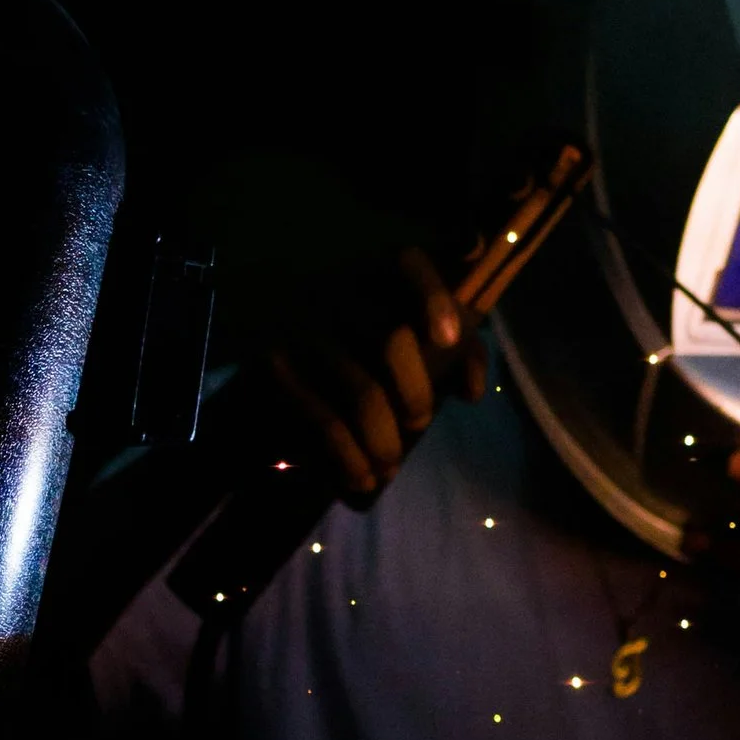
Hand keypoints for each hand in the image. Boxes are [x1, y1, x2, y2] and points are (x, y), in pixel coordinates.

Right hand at [260, 246, 489, 503]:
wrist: (268, 377)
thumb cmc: (355, 353)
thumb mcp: (405, 344)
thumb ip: (454, 354)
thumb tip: (470, 389)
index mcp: (372, 275)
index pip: (406, 261)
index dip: (433, 295)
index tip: (449, 339)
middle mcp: (334, 289)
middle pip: (391, 337)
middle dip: (416, 392)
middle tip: (420, 422)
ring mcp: (300, 325)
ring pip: (362, 389)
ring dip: (384, 438)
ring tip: (390, 466)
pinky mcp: (272, 364)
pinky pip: (323, 417)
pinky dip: (349, 456)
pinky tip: (361, 478)